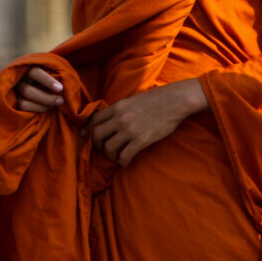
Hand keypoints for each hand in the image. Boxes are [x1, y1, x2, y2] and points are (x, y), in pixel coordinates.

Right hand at [12, 67, 63, 112]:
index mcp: (26, 67)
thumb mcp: (49, 68)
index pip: (34, 72)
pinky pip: (22, 111)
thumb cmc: (47, 74)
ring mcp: (13, 93)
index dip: (47, 81)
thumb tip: (67, 80)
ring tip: (54, 106)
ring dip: (42, 106)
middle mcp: (17, 80)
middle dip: (46, 98)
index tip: (60, 88)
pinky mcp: (13, 103)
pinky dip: (36, 111)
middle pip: (28, 91)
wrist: (32, 81)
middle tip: (61, 101)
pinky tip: (46, 109)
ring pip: (24, 103)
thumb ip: (55, 72)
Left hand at [87, 78, 207, 166]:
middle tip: (102, 149)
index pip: (95, 119)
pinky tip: (126, 162)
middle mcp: (120, 118)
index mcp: (118, 106)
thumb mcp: (133, 99)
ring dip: (110, 155)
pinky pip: (125, 156)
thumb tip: (112, 117)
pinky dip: (123, 161)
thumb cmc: (157, 98)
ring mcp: (130, 130)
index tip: (85, 136)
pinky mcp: (141, 140)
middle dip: (97, 145)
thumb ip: (121, 109)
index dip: (88, 129)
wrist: (176, 100)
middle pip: (97, 135)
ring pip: (109, 148)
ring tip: (116, 156)